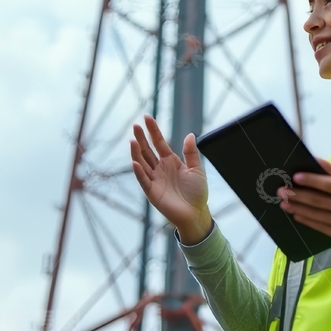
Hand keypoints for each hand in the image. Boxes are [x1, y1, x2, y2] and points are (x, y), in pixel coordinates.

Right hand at [130, 115, 211, 244]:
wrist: (196, 213)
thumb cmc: (197, 192)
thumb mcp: (197, 169)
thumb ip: (191, 153)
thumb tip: (190, 134)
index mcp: (170, 161)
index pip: (159, 142)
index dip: (153, 130)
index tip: (147, 117)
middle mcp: (160, 168)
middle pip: (147, 150)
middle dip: (141, 138)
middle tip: (135, 126)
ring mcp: (154, 179)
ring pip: (142, 163)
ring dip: (136, 152)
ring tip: (132, 140)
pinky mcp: (152, 192)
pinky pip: (143, 180)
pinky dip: (139, 171)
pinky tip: (135, 162)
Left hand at [277, 159, 330, 244]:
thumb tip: (317, 160)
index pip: (330, 184)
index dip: (312, 180)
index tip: (295, 177)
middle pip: (319, 201)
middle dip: (298, 195)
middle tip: (282, 191)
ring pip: (316, 215)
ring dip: (298, 208)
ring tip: (284, 203)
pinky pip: (319, 227)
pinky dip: (306, 220)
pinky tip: (296, 215)